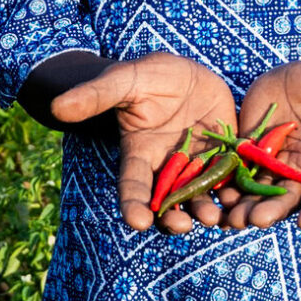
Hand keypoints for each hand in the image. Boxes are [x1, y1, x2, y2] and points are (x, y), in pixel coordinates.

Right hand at [50, 52, 238, 233]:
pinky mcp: (223, 157)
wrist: (186, 74)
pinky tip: (244, 201)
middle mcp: (167, 167)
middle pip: (168, 201)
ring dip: (206, 210)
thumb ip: (95, 95)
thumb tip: (56, 107)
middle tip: (183, 226)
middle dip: (174, 217)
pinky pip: (230, 179)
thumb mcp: (125, 80)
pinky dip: (236, 193)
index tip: (137, 222)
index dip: (133, 205)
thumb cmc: (149, 76)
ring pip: (200, 196)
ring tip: (215, 218)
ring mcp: (196, 164)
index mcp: (140, 154)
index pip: (132, 186)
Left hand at [223, 58, 300, 232]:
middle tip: (252, 221)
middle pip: (283, 197)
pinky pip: (232, 165)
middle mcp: (297, 168)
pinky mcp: (247, 143)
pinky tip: (205, 188)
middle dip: (269, 210)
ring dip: (239, 203)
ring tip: (224, 216)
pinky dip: (220, 179)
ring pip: (253, 187)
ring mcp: (270, 158)